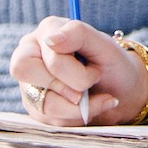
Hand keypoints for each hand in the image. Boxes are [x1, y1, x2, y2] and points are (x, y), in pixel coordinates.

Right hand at [7, 17, 144, 125]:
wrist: (121, 93)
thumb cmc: (113, 65)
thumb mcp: (105, 46)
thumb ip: (79, 34)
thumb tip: (50, 39)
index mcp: (48, 30)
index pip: (49, 56)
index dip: (74, 72)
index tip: (96, 71)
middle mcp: (30, 52)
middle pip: (26, 71)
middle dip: (68, 89)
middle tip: (88, 88)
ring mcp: (28, 79)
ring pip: (40, 102)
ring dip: (75, 107)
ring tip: (90, 98)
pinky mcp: (32, 103)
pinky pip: (45, 118)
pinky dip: (71, 117)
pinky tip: (83, 107)